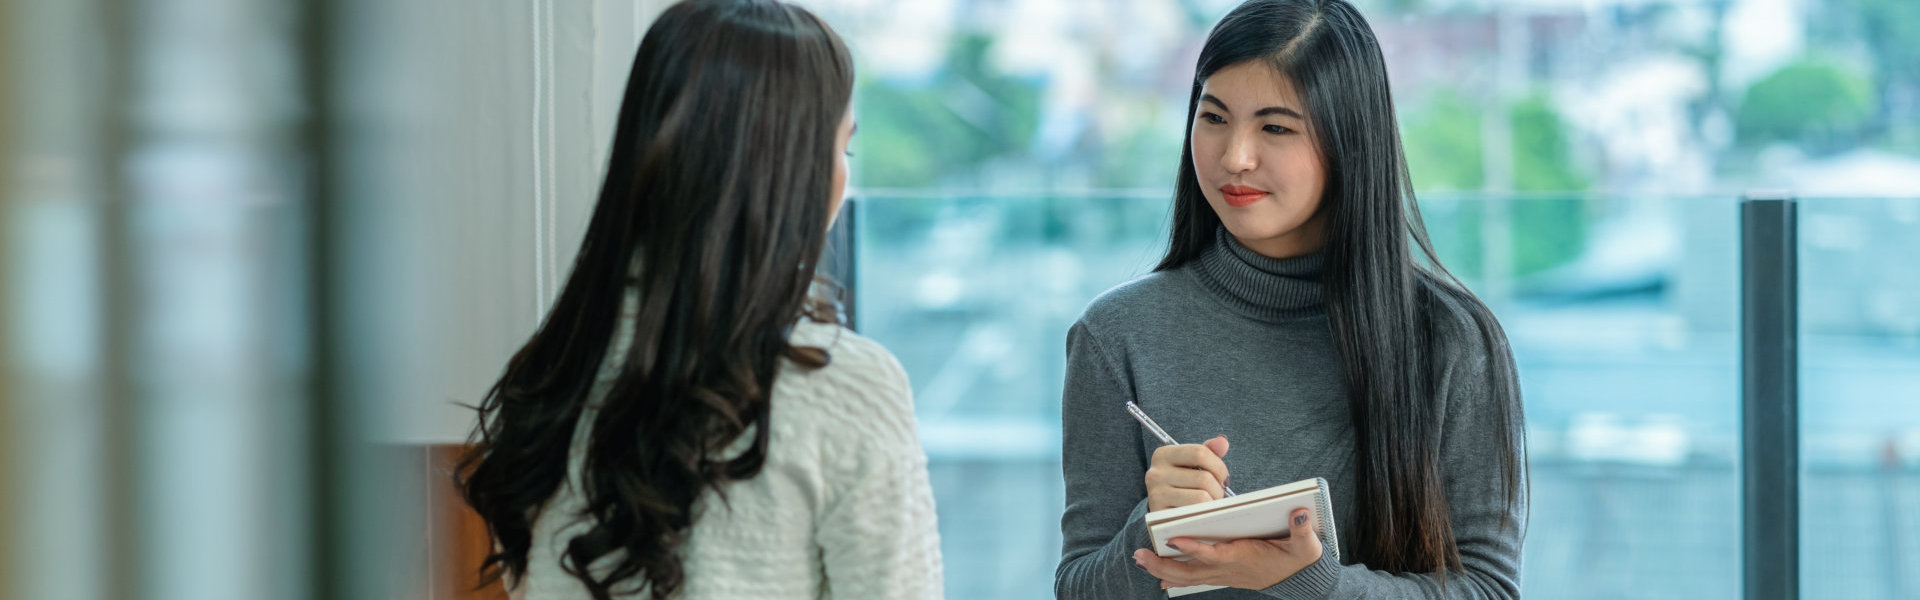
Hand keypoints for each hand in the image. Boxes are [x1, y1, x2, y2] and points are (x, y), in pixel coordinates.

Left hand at [1131, 507, 1323, 589]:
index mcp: (1244, 556)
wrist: (1299, 579)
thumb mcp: (1306, 545)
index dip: (1194, 548)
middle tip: (1139, 555)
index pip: (1214, 554)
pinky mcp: (1222, 575)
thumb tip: (1301, 512)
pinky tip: (1160, 575)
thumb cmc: (1299, 558)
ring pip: (1188, 576)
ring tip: (1140, 559)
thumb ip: (1302, 530)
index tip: (1174, 538)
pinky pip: (1194, 578)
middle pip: (1190, 571)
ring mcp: (1224, 575)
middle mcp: (1229, 569)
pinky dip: (1176, 577)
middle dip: (1163, 565)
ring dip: (1163, 570)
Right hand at [1144, 435, 1231, 511]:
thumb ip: (1207, 452)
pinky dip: (1204, 515)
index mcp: (1163, 455)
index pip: (1200, 453)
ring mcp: (1157, 494)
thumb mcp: (1191, 465)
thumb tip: (1222, 441)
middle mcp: (1156, 473)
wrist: (1162, 514)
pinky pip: (1195, 513)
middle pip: (1204, 478)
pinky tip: (1202, 514)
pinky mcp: (1162, 515)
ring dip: (1213, 503)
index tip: (1223, 478)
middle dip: (1218, 489)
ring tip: (1209, 504)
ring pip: (1202, 497)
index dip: (1219, 466)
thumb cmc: (1181, 485)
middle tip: (1217, 495)